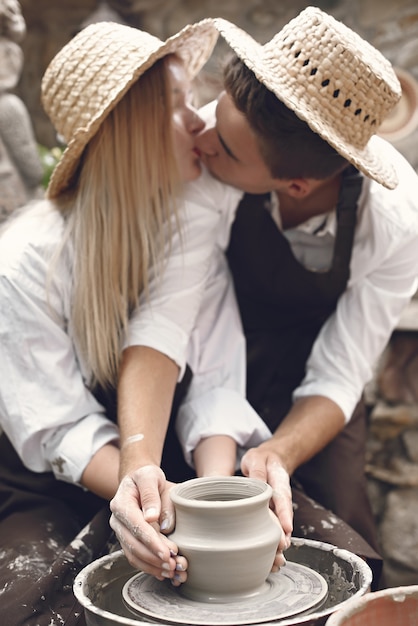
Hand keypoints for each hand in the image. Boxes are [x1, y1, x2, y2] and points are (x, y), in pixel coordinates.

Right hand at [109, 465, 186, 585]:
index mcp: (121, 502)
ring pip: (133, 554)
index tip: (167, 552)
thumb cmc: (147, 478)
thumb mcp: (151, 477)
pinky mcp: (126, 540)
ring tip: (172, 571)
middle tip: (173, 565)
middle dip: (154, 557)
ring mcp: (120, 531)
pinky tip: (163, 572)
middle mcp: (116, 519)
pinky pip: (135, 557)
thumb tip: (153, 518)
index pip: (136, 525)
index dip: (151, 541)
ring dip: (152, 566)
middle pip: (133, 544)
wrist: (139, 480)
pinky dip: (148, 567)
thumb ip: (152, 495)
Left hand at [240, 443, 292, 566]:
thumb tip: (258, 485)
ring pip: (280, 524)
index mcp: (279, 481)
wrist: (269, 459)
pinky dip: (273, 539)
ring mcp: (277, 505)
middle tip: (282, 548)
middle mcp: (280, 496)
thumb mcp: (256, 459)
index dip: (284, 513)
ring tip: (277, 557)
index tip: (287, 527)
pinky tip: (270, 555)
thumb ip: (258, 471)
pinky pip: (273, 525)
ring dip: (279, 540)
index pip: (283, 498)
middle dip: (284, 533)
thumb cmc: (261, 459)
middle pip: (284, 516)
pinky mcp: (271, 512)